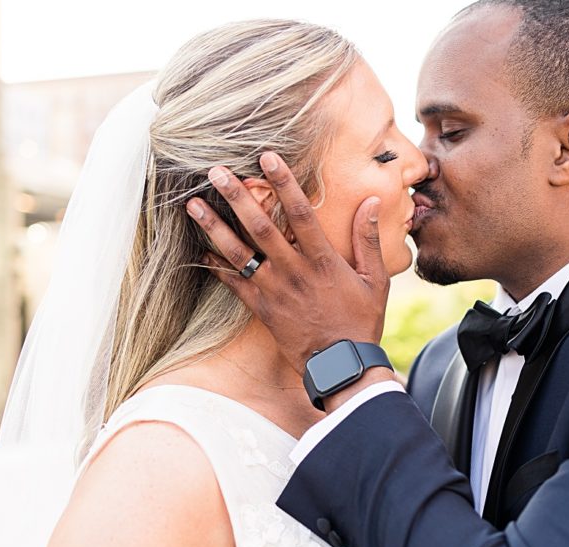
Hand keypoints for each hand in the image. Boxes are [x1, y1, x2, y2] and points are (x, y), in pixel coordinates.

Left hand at [186, 152, 389, 373]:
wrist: (342, 367)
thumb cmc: (360, 322)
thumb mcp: (375, 280)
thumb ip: (368, 239)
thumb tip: (371, 200)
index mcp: (322, 260)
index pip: (299, 213)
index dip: (283, 182)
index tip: (267, 157)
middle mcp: (294, 272)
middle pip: (260, 227)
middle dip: (238, 197)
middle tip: (216, 171)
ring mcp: (275, 291)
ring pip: (239, 254)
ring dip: (215, 228)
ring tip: (193, 205)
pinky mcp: (262, 310)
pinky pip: (234, 285)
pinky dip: (216, 267)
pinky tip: (198, 249)